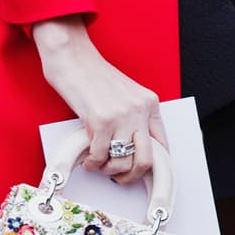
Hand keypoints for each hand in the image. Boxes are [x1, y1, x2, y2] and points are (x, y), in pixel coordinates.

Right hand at [32, 17, 166, 187]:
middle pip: (147, 160)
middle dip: (132, 176)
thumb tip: (132, 146)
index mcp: (149, 103)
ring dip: (109, 170)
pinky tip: (88, 160)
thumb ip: (133, 116)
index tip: (137, 170)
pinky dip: (93, 164)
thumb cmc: (92, 75)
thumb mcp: (124, 94)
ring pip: (123, 162)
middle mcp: (139, 111)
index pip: (162, 144)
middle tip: (119, 177)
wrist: (72, 56)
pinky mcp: (100, 121)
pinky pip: (100, 156)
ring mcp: (121, 116)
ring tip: (99, 165)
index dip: (150, 165)